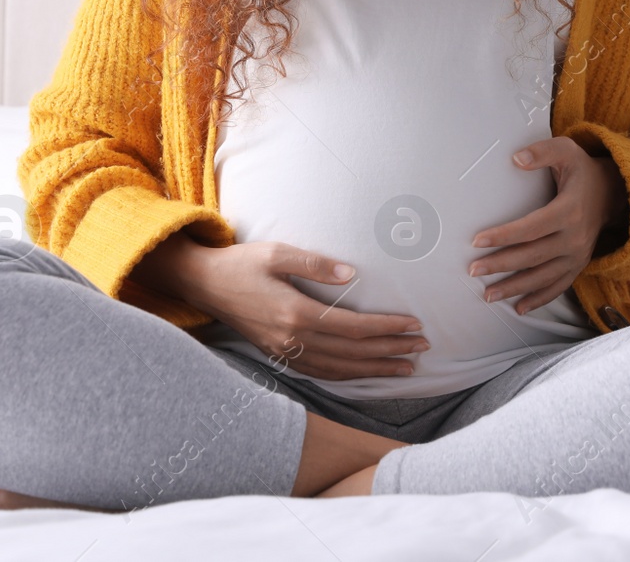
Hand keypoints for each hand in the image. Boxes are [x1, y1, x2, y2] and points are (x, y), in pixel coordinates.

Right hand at [135, 234, 426, 379]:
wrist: (206, 284)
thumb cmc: (243, 263)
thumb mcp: (278, 253)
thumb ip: (316, 264)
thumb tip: (353, 276)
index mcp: (296, 313)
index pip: (354, 328)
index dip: (387, 329)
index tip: (414, 325)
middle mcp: (293, 339)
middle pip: (353, 353)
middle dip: (391, 351)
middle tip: (423, 348)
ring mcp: (286, 352)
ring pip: (341, 369)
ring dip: (376, 369)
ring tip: (406, 367)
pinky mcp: (281, 355)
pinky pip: (323, 373)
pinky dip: (350, 376)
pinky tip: (367, 373)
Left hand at [468, 136, 628, 314]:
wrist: (612, 193)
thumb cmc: (581, 171)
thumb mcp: (567, 151)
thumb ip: (542, 152)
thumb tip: (516, 158)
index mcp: (569, 211)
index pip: (531, 227)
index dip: (504, 236)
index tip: (477, 241)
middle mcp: (575, 238)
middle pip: (533, 256)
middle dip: (501, 265)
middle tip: (473, 270)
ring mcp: (578, 255)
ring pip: (543, 277)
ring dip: (514, 288)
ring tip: (488, 294)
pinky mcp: (578, 265)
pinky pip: (558, 287)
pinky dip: (539, 299)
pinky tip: (518, 307)